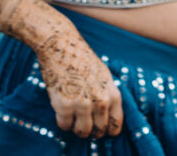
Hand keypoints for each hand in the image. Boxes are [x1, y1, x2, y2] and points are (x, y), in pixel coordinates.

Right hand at [0, 0, 121, 138]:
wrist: (60, 44)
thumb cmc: (80, 59)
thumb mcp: (103, 75)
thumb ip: (107, 96)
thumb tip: (106, 117)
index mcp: (113, 94)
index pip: (115, 126)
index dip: (106, 129)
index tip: (98, 126)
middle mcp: (100, 102)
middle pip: (98, 132)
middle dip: (90, 130)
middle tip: (81, 121)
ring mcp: (82, 105)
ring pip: (82, 132)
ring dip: (76, 128)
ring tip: (71, 117)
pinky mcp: (64, 105)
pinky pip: (64, 126)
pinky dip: (62, 121)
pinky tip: (61, 109)